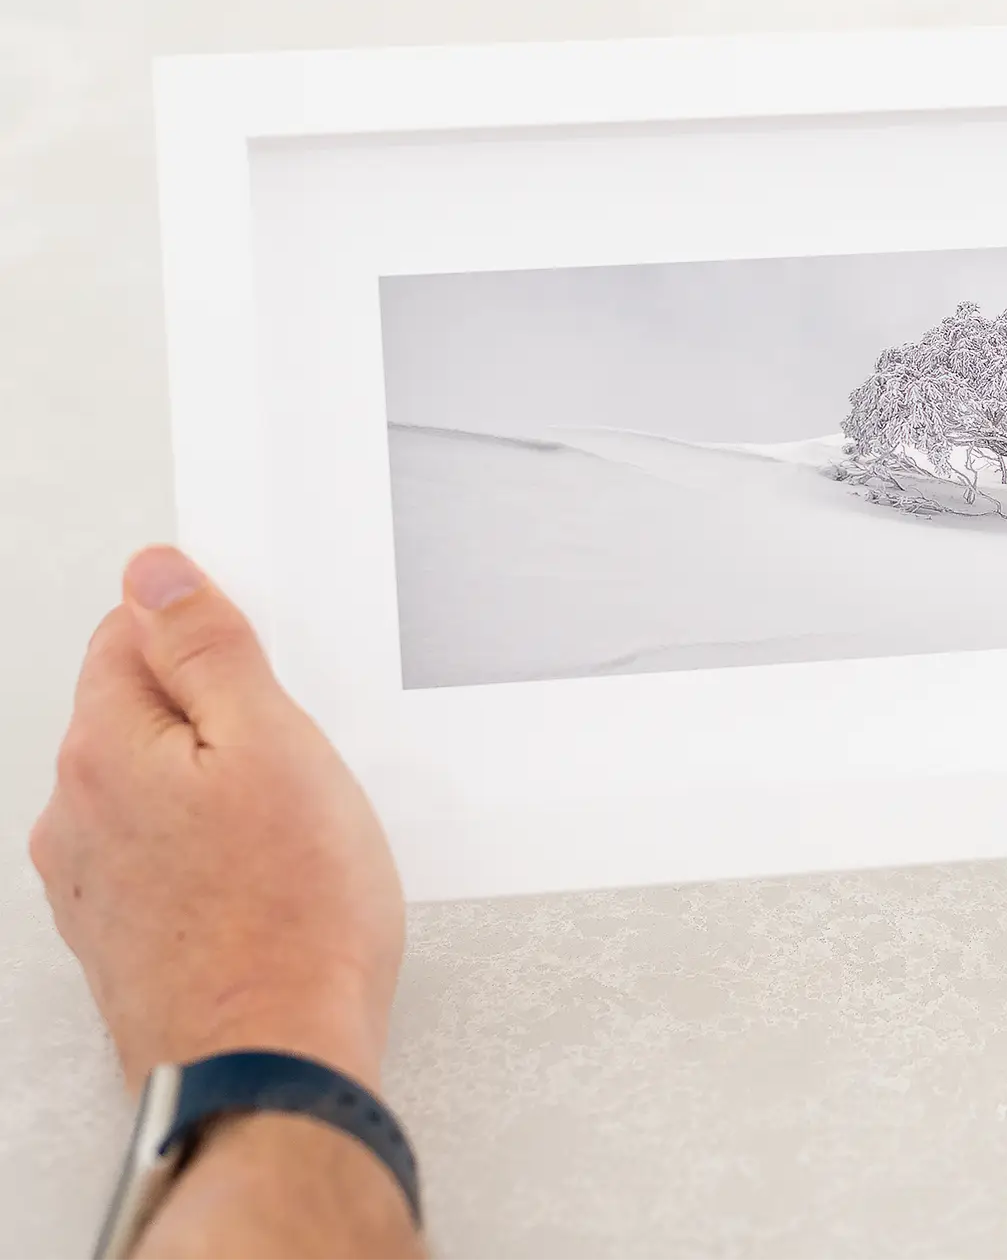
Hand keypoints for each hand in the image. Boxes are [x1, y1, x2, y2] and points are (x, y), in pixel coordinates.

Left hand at [29, 546, 404, 1091]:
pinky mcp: (120, 932)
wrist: (272, 1062)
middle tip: (298, 760)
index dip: (210, 637)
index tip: (268, 673)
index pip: (129, 630)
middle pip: (142, 709)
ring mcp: (90, 879)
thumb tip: (157, 575)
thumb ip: (208, 648)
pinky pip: (165, 853)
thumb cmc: (291, 922)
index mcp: (105, 746)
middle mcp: (75, 811)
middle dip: (220, 716)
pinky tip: (270, 879)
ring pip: (156, 785)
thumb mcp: (276, 742)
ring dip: (217, 788)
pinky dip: (212, 851)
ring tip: (292, 831)